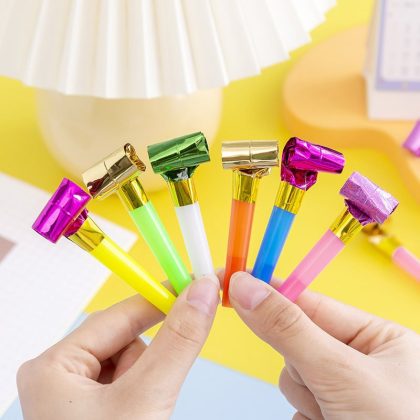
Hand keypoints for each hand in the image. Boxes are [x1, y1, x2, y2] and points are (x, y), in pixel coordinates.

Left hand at [17, 276, 219, 419]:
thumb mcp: (146, 400)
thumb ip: (177, 342)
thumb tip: (202, 291)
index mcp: (54, 365)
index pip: (120, 314)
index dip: (162, 298)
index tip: (199, 285)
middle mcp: (61, 376)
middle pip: (126, 339)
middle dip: (153, 356)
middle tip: (167, 373)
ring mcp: (77, 398)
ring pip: (133, 363)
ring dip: (151, 380)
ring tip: (146, 414)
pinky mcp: (96, 414)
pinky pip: (132, 385)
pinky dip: (147, 394)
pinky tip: (143, 417)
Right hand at [226, 271, 419, 419]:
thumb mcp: (342, 375)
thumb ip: (289, 328)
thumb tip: (247, 288)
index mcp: (379, 339)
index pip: (313, 303)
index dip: (275, 293)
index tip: (237, 281)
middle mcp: (363, 362)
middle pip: (298, 342)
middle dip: (301, 367)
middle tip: (323, 390)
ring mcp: (347, 392)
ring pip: (295, 377)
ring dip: (306, 399)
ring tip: (335, 416)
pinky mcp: (333, 415)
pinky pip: (299, 406)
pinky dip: (307, 417)